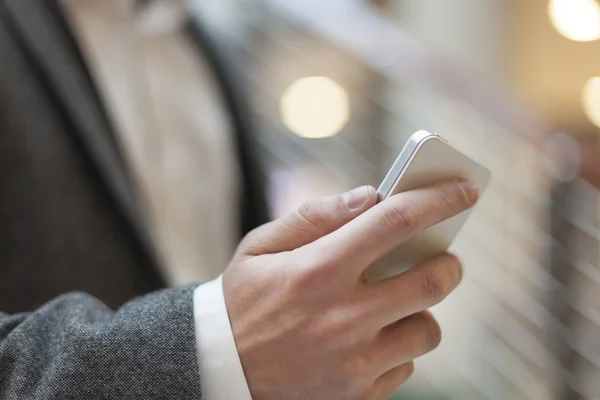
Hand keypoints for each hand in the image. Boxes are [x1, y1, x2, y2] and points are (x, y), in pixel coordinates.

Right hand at [223, 180, 477, 399]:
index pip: (396, 221)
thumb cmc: (242, 300)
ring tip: (395, 301)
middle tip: (442, 256)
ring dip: (421, 309)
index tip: (464, 189)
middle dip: (448, 262)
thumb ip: (314, 216)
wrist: (219, 371)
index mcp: (318, 269)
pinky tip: (370, 337)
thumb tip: (369, 196)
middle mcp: (342, 318)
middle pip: (432, 280)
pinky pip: (406, 365)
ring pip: (428, 330)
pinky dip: (398, 346)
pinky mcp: (359, 395)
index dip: (438, 199)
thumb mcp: (261, 247)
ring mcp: (354, 363)